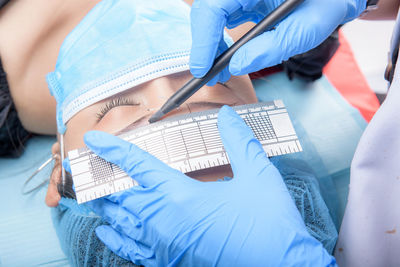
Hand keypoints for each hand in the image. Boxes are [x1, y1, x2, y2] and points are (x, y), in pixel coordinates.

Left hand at [84, 106, 334, 265]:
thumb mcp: (259, 176)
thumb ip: (240, 142)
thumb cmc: (270, 225)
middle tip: (90, 167)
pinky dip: (117, 241)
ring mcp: (166, 246)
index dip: (114, 150)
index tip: (92, 140)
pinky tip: (106, 234)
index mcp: (183, 196)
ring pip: (123, 224)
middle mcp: (166, 222)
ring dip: (108, 207)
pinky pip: (133, 252)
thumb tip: (228, 115)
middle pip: (123, 197)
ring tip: (95, 194)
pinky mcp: (173, 263)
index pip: (139, 167)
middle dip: (105, 180)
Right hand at [189, 0, 365, 80]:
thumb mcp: (303, 30)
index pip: (213, 8)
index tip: (202, 68)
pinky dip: (221, 39)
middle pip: (207, 11)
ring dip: (211, 44)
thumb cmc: (325, 3)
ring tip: (219, 71)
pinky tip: (228, 55)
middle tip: (208, 74)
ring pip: (212, 16)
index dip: (203, 40)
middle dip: (204, 45)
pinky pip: (223, 18)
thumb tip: (236, 66)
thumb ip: (269, 49)